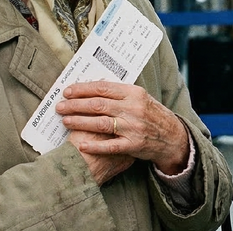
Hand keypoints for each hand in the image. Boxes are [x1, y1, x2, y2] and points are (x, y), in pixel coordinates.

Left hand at [57, 81, 190, 174]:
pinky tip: (82, 145)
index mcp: (134, 93)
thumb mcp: (140, 98)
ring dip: (80, 122)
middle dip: (75, 105)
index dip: (82, 89)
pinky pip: (110, 146)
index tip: (67, 91)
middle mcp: (133, 109)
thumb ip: (119, 93)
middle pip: (98, 105)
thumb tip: (93, 87)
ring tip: (65, 121)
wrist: (173, 136)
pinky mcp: (133, 145)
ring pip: (101, 123)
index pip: (102, 88)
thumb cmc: (152, 114)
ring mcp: (133, 127)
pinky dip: (95, 146)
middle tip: (60, 106)